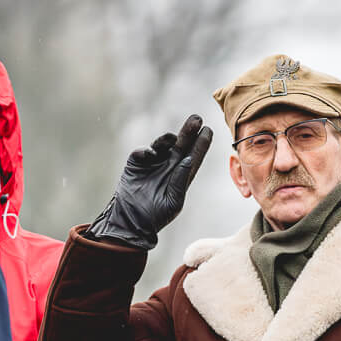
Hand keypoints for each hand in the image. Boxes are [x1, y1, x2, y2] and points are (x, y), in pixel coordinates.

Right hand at [86, 115, 213, 249]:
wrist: (131, 222)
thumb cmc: (156, 216)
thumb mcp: (174, 201)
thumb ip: (181, 180)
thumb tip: (188, 160)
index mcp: (182, 175)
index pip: (194, 156)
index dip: (201, 143)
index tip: (208, 130)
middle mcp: (169, 166)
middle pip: (181, 145)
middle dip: (189, 131)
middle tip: (197, 118)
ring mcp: (153, 163)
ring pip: (163, 144)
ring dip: (169, 137)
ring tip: (174, 137)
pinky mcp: (136, 163)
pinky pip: (144, 151)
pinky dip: (148, 151)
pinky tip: (152, 155)